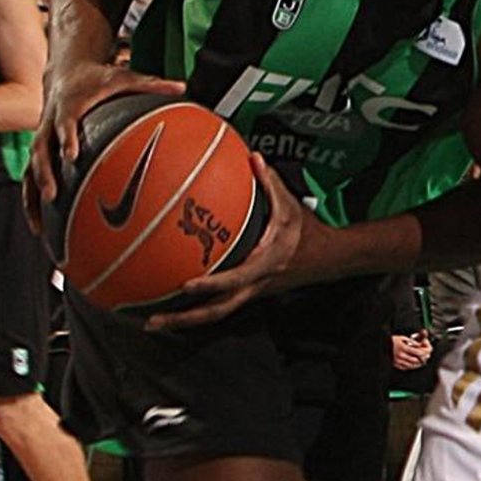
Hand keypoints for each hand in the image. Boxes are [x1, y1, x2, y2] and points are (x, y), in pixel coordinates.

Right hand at [28, 61, 188, 224]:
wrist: (66, 72)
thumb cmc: (99, 78)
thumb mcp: (124, 77)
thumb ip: (151, 84)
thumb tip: (182, 87)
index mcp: (69, 105)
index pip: (64, 122)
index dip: (66, 138)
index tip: (71, 156)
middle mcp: (49, 123)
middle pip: (40, 149)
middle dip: (44, 173)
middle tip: (52, 195)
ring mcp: (42, 138)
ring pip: (30, 168)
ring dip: (33, 196)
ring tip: (38, 227)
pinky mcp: (41, 150)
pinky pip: (31, 178)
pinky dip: (32, 204)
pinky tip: (39, 231)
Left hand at [147, 157, 325, 329]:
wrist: (327, 259)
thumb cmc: (306, 232)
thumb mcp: (290, 204)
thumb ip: (270, 182)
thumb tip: (252, 158)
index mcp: (264, 264)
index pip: (235, 279)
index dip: (211, 285)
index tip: (187, 286)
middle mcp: (254, 284)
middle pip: (217, 310)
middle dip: (185, 319)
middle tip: (153, 321)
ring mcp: (250, 292)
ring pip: (216, 313)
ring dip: (185, 320)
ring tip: (154, 322)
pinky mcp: (248, 293)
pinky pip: (220, 305)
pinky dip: (196, 309)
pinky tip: (174, 306)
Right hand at [392, 331, 432, 370]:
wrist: (383, 346)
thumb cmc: (393, 341)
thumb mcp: (403, 338)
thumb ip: (412, 342)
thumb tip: (420, 345)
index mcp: (403, 348)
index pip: (417, 352)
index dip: (424, 352)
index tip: (426, 352)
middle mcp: (401, 355)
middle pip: (416, 360)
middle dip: (422, 359)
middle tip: (425, 357)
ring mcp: (398, 361)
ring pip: (412, 365)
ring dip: (418, 363)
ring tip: (421, 360)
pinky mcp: (396, 365)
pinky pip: (406, 368)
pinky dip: (412, 366)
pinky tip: (414, 363)